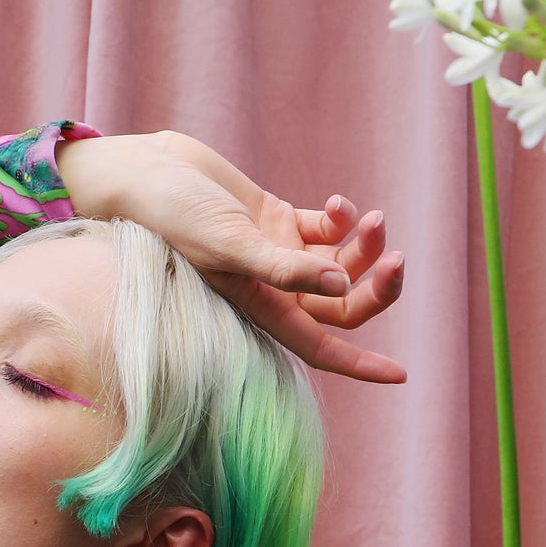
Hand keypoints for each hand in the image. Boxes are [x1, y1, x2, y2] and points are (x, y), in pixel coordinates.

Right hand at [55, 129, 406, 383]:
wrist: (145, 172)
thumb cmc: (172, 214)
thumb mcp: (229, 243)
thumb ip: (284, 265)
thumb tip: (340, 282)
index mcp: (259, 306)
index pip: (319, 346)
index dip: (359, 364)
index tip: (401, 373)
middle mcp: (270, 287)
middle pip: (340, 307)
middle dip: (375, 288)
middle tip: (398, 260)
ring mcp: (274, 253)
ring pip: (339, 265)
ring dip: (365, 245)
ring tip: (372, 219)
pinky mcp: (272, 218)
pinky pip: (324, 229)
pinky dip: (341, 219)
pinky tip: (338, 205)